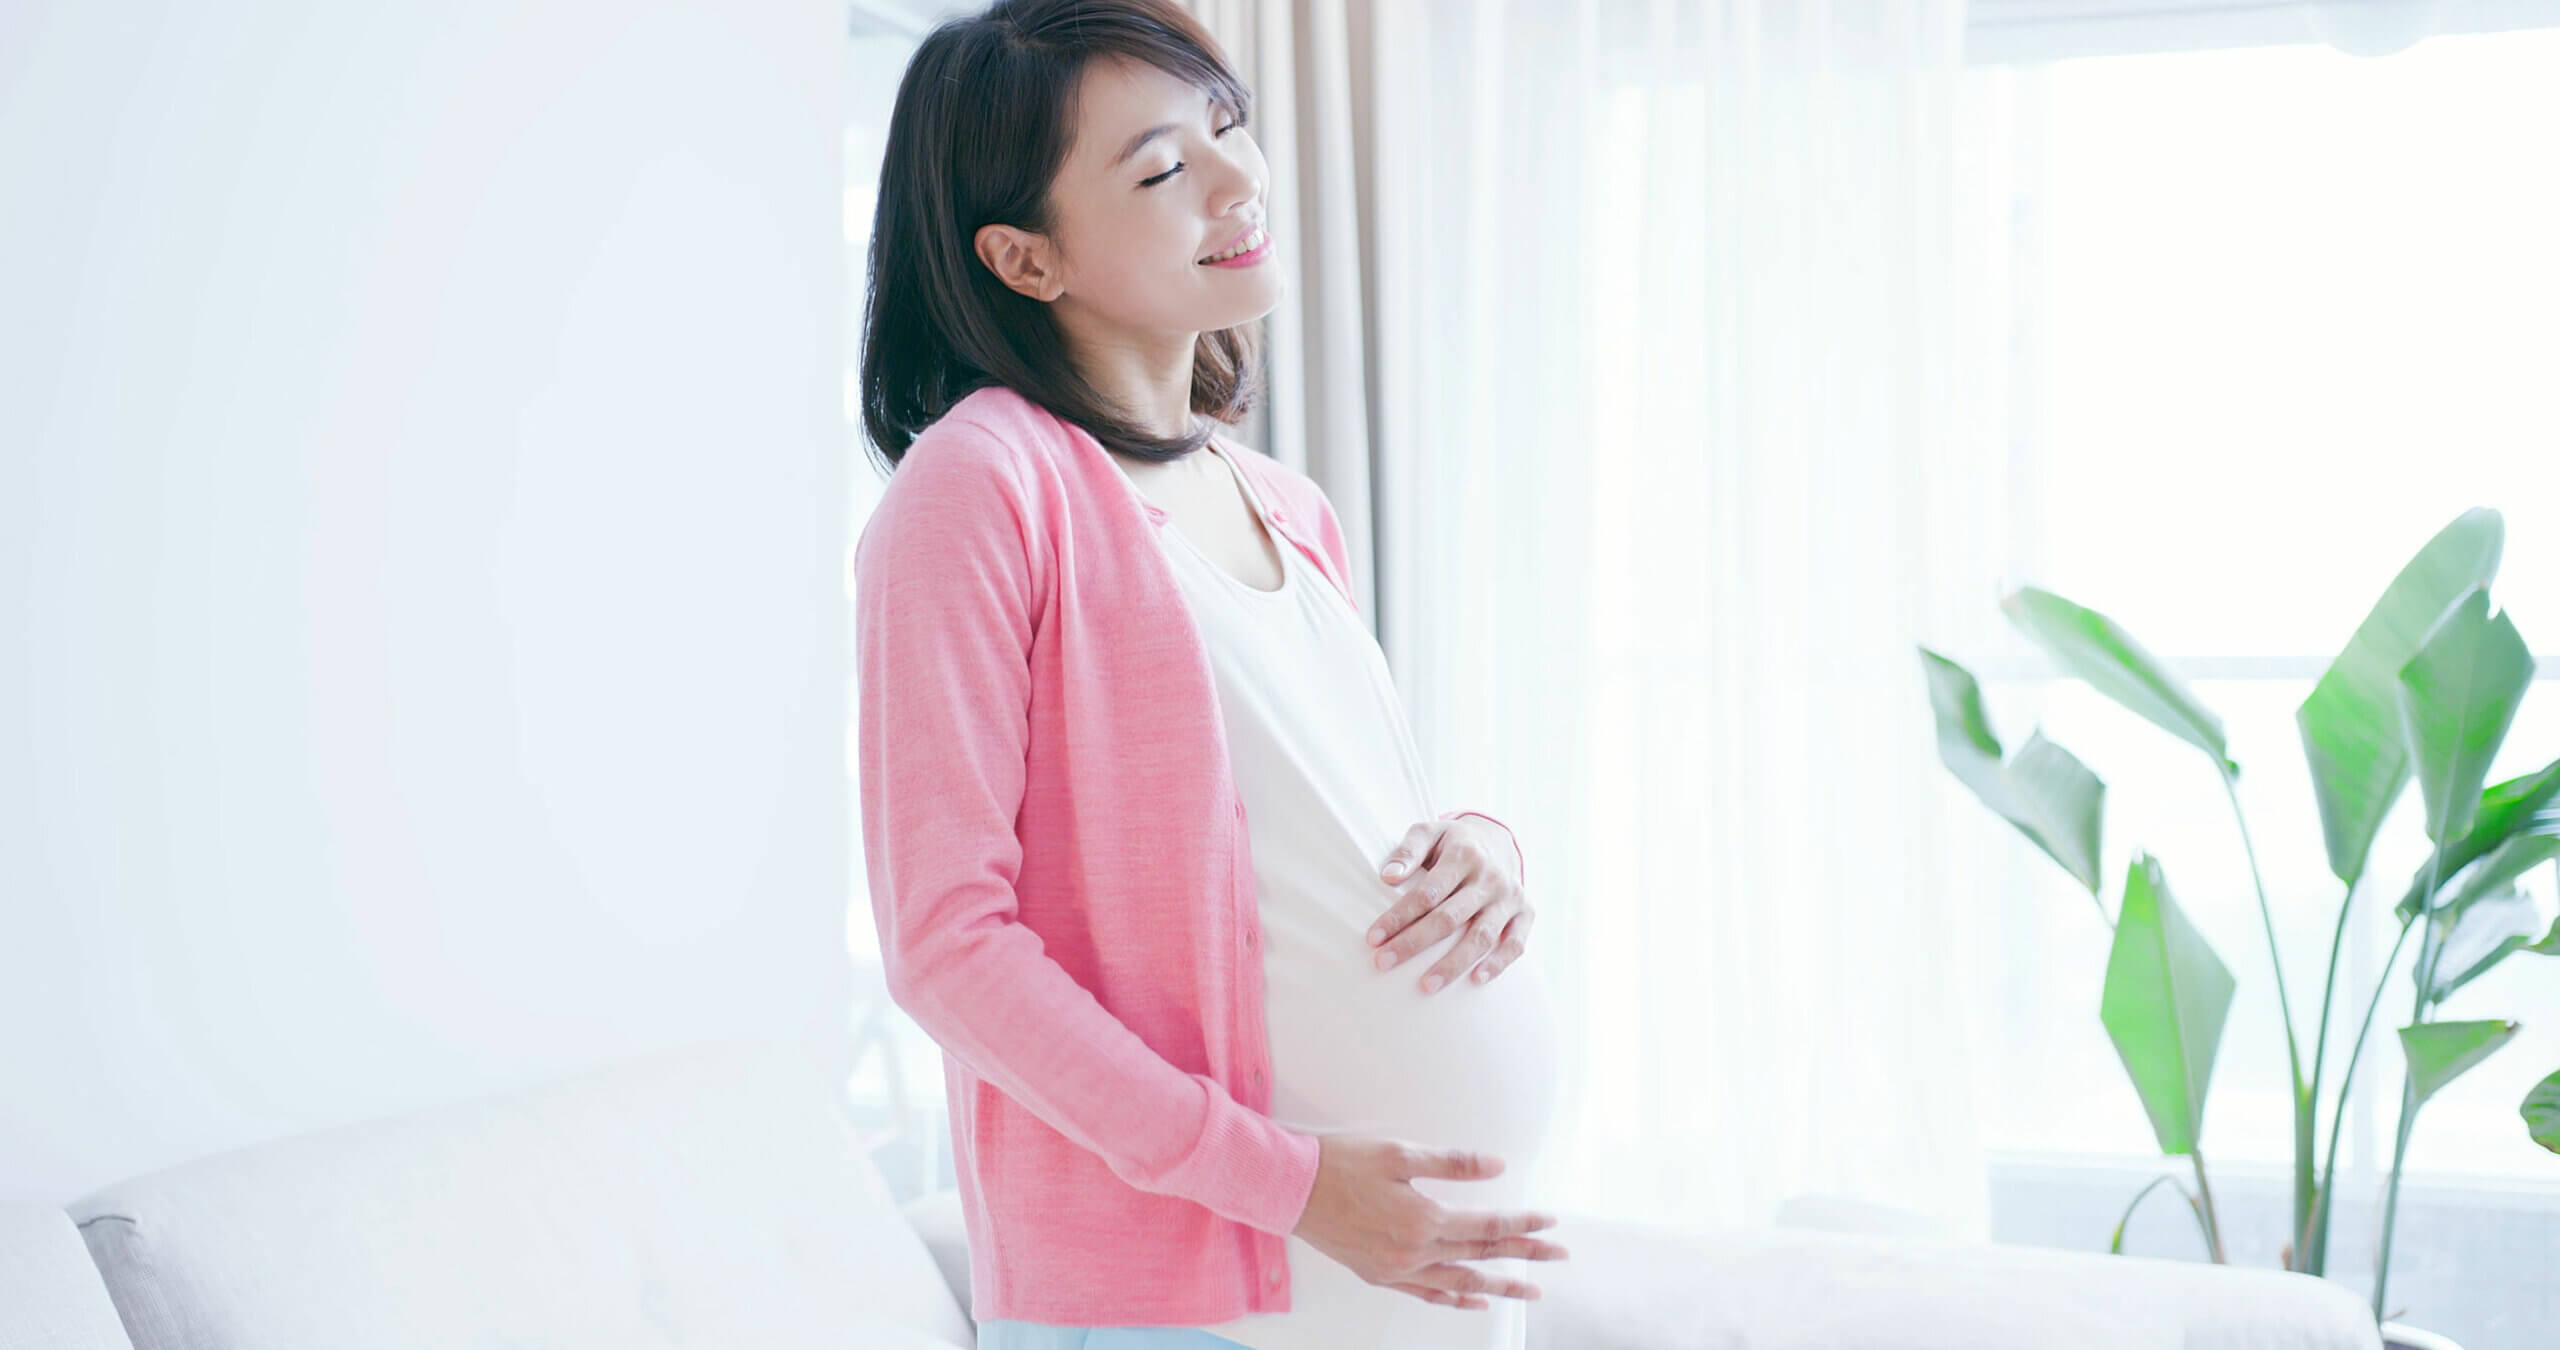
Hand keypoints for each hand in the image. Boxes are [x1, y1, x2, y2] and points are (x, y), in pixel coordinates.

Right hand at [1291, 1133, 1569, 1308]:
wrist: (1289, 1188)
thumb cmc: (1339, 1163)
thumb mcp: (1398, 1152)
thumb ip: (1452, 1163)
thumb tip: (1496, 1166)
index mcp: (1422, 1218)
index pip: (1487, 1224)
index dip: (1522, 1224)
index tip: (1551, 1223)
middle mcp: (1413, 1251)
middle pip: (1481, 1254)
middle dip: (1524, 1256)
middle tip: (1558, 1257)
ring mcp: (1396, 1269)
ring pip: (1459, 1281)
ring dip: (1498, 1285)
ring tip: (1530, 1291)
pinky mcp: (1380, 1274)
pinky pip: (1427, 1293)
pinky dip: (1455, 1298)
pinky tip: (1475, 1299)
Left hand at [1370, 816, 1533, 993]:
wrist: (1497, 841)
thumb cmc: (1451, 844)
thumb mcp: (1429, 833)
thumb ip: (1408, 851)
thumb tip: (1388, 876)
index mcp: (1463, 856)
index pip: (1427, 893)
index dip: (1399, 916)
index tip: (1373, 938)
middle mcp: (1489, 878)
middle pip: (1450, 918)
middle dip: (1414, 943)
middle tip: (1384, 963)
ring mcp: (1510, 897)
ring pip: (1481, 936)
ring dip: (1453, 964)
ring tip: (1426, 986)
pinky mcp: (1526, 913)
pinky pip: (1516, 944)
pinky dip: (1499, 964)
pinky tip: (1476, 980)